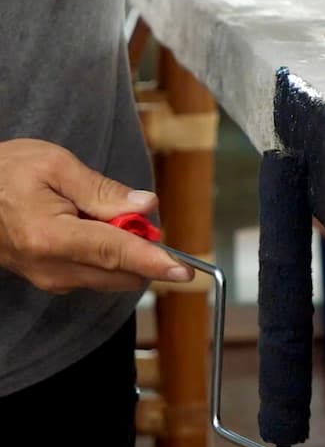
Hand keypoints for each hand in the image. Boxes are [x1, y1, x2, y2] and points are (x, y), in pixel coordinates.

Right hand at [0, 139, 193, 293]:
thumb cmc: (4, 173)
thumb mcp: (55, 165)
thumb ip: (104, 189)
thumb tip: (145, 206)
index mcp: (53, 237)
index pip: (118, 254)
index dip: (156, 262)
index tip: (185, 270)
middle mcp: (52, 267)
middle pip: (122, 273)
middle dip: (141, 249)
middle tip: (125, 211)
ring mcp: (50, 279)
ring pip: (112, 277)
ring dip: (123, 252)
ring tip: (94, 214)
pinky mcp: (51, 281)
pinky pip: (96, 274)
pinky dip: (106, 256)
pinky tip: (86, 228)